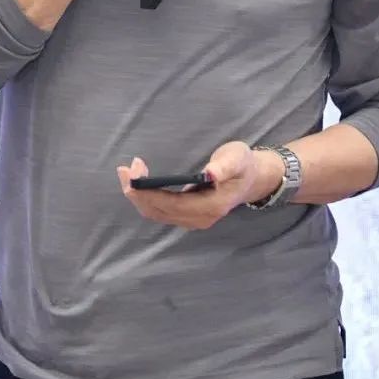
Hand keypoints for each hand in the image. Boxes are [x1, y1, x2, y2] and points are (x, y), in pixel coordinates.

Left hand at [117, 142, 282, 230]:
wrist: (252, 178)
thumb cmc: (243, 164)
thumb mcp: (238, 158)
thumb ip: (225, 166)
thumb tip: (210, 173)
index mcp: (210, 206)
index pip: (171, 204)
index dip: (148, 192)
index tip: (134, 173)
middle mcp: (199, 218)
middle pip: (158, 212)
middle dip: (137, 193)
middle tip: (125, 169)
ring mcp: (193, 219)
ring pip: (157, 214)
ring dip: (139, 196)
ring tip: (128, 173)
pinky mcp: (187, 215)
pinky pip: (161, 211)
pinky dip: (146, 198)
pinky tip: (139, 183)